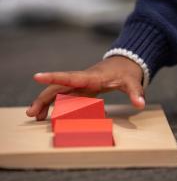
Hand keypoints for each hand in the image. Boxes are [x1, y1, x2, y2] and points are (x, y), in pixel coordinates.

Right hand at [26, 56, 145, 120]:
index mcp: (92, 77)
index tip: (36, 76)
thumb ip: (136, 93)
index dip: (54, 77)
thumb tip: (140, 104)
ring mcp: (81, 84)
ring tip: (37, 117)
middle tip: (32, 114)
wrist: (124, 64)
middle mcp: (83, 80)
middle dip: (43, 98)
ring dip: (46, 103)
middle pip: (59, 87)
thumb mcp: (132, 82)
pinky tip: (51, 113)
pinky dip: (56, 104)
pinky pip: (66, 96)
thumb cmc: (127, 72)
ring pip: (59, 92)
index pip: (71, 77)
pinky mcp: (83, 88)